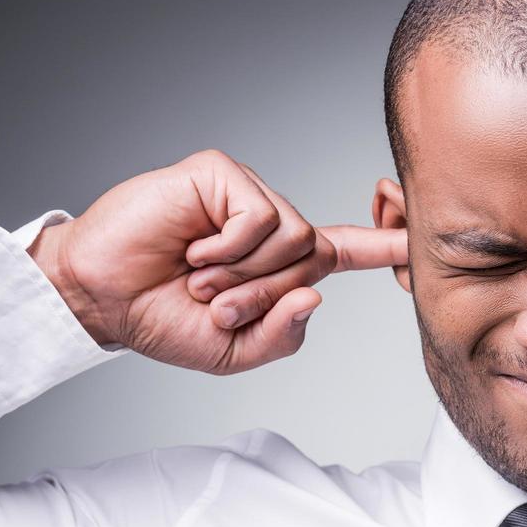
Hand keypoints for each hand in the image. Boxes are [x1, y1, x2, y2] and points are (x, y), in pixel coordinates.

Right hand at [28, 149, 406, 373]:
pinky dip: (229, 248)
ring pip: (293, 237)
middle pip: (316, 258)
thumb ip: (283, 335)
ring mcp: (248, 195)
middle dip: (267, 295)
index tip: (425, 238)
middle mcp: (272, 225)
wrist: (101, 299)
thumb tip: (315, 296)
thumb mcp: (235, 350)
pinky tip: (194, 250)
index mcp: (282, 264)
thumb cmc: (163, 319)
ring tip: (199, 278)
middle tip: (214, 303)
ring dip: (245, 275)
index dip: (388, 247)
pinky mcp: (221, 175)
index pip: (349, 252)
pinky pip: (260, 217)